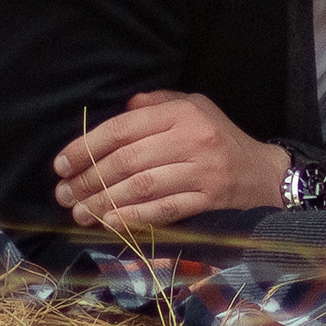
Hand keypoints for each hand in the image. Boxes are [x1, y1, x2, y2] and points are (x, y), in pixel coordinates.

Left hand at [51, 90, 289, 230]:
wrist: (263, 173)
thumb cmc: (220, 137)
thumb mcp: (195, 107)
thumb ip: (157, 104)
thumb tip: (122, 107)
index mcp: (183, 113)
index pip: (124, 128)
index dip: (88, 146)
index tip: (62, 163)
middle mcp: (191, 139)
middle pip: (128, 160)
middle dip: (89, 178)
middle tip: (64, 193)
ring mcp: (201, 171)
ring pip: (141, 187)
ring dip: (104, 201)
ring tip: (79, 211)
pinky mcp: (207, 199)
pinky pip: (163, 209)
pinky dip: (133, 216)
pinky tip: (110, 221)